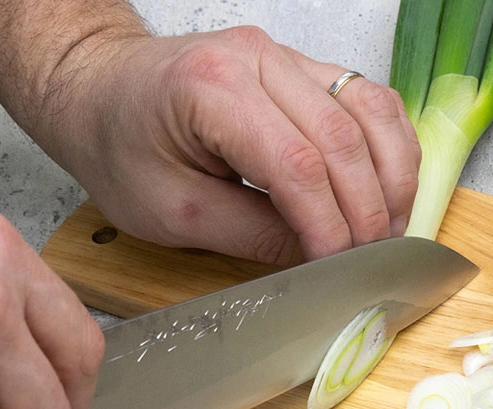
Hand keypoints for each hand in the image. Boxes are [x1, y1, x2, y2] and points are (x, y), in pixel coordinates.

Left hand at [45, 26, 421, 264]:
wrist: (100, 91)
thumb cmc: (120, 145)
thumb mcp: (171, 211)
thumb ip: (252, 235)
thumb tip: (319, 258)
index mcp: (211, 89)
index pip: (296, 163)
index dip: (328, 223)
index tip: (340, 267)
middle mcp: (257, 58)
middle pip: (342, 137)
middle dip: (368, 209)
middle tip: (373, 259)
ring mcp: (286, 55)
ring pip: (371, 109)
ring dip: (393, 175)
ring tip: (391, 228)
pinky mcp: (304, 65)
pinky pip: (369, 97)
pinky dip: (391, 145)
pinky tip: (389, 185)